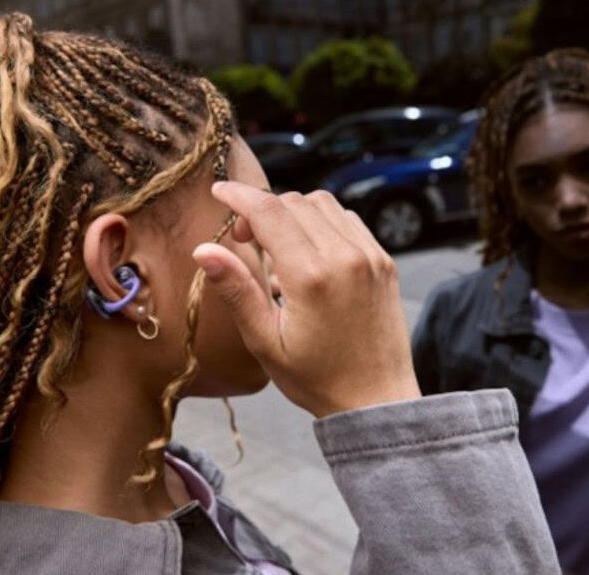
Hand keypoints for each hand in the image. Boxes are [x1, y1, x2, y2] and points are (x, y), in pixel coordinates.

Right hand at [192, 182, 420, 417]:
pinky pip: (348, 220)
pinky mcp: (385, 261)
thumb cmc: (316, 378)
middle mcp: (345, 258)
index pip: (269, 212)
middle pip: (294, 202)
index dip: (239, 195)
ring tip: (278, 248)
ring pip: (323, 204)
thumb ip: (237, 291)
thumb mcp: (265, 342)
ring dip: (293, 213)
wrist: (377, 399)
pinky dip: (323, 223)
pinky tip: (310, 253)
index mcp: (311, 278)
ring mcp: (371, 256)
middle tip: (245, 239)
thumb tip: (203, 250)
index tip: (219, 190)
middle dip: (262, 209)